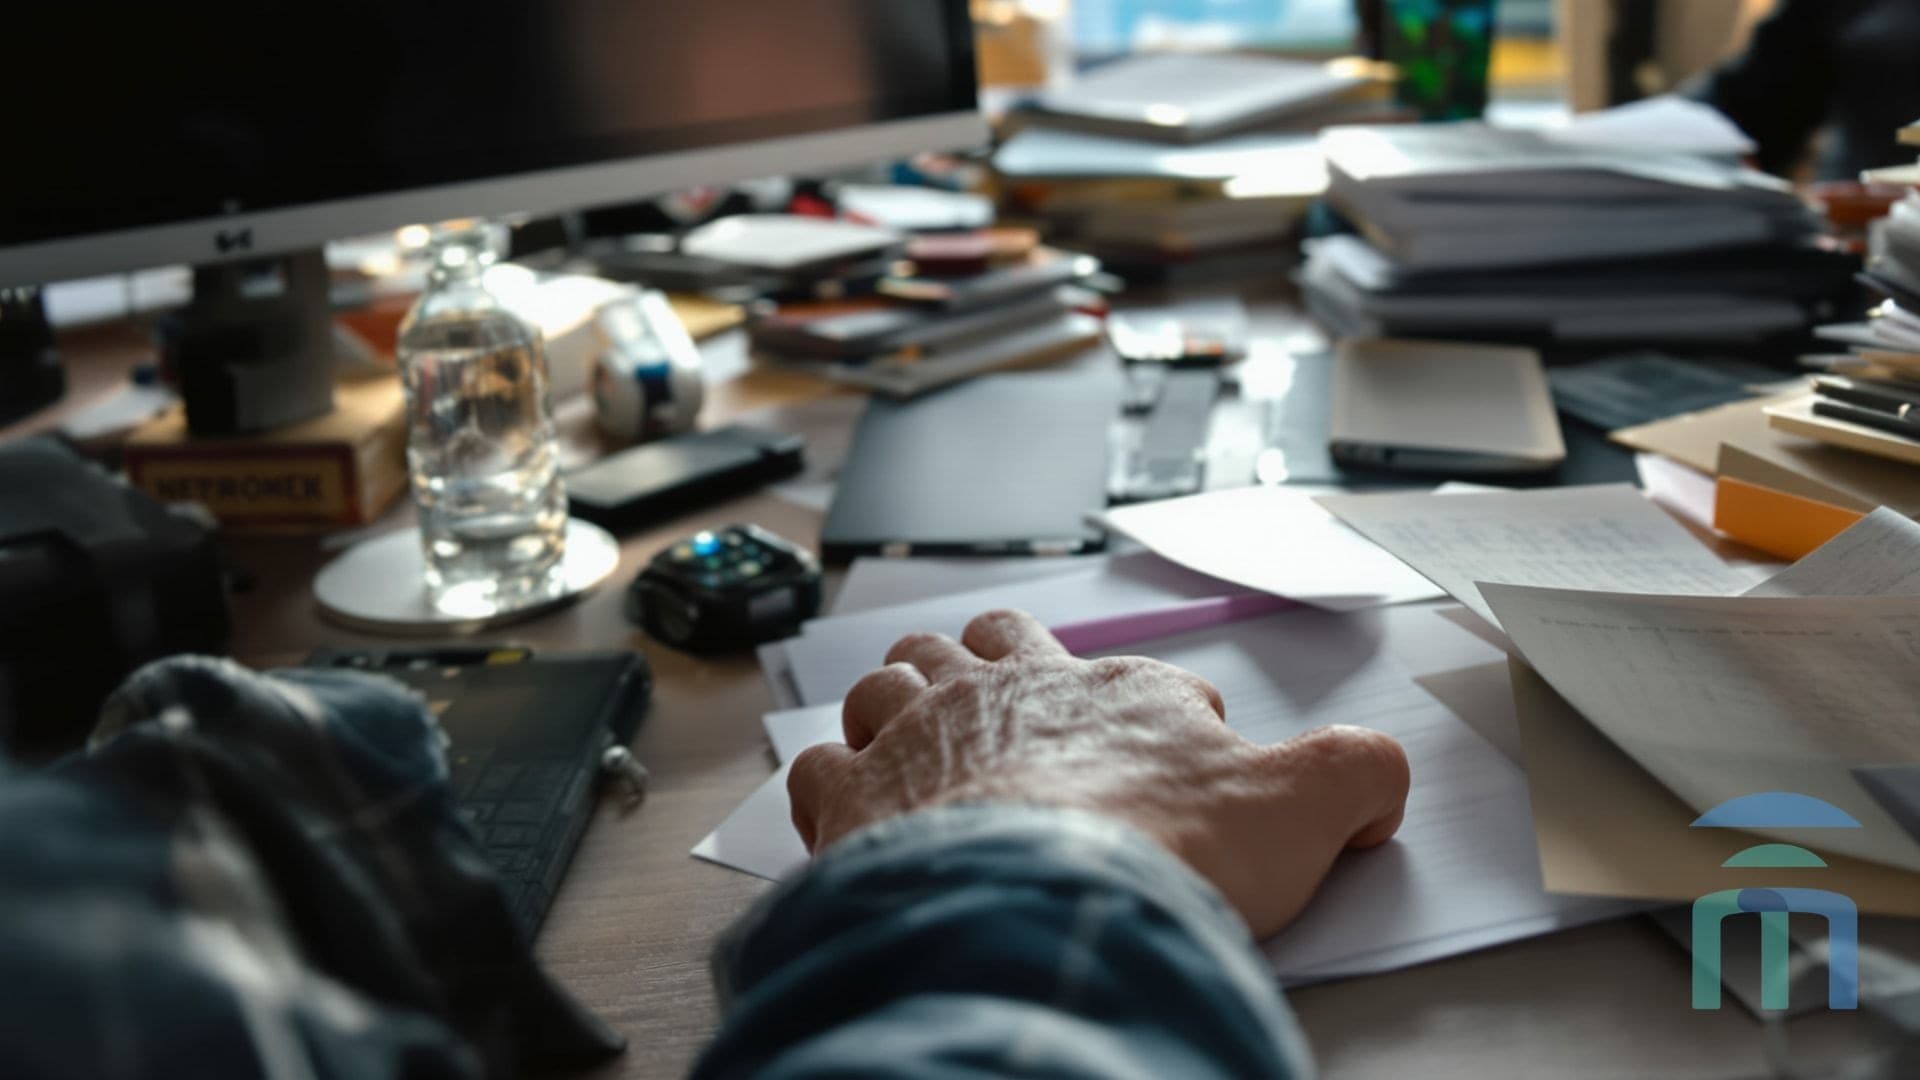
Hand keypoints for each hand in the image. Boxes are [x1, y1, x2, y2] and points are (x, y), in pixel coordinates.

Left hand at [788, 609, 1409, 937]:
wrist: (1041, 906)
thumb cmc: (1159, 854)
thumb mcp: (1300, 805)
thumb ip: (1352, 773)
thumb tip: (1380, 773)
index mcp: (1104, 686)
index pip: (1115, 668)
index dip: (1134, 704)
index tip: (1151, 755)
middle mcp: (1001, 694)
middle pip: (978, 642)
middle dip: (986, 662)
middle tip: (999, 702)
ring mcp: (918, 740)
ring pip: (889, 682)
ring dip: (899, 705)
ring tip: (916, 738)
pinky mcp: (852, 802)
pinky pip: (820, 766)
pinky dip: (833, 781)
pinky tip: (853, 806)